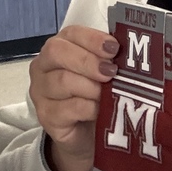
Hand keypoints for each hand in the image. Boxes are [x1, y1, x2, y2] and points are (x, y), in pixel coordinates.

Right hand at [29, 25, 118, 170]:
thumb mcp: (102, 75)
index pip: (71, 34)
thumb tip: (130, 54)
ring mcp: (40, 91)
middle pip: (57, 52)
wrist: (85, 136)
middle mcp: (44, 65)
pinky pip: (67, 107)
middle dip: (87, 61)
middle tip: (111, 72)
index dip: (93, 39)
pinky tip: (100, 111)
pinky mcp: (45, 116)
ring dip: (91, 87)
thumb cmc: (95, 98)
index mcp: (59, 47)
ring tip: (108, 95)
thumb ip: (108, 61)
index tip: (114, 48)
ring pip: (62, 80)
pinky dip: (88, 108)